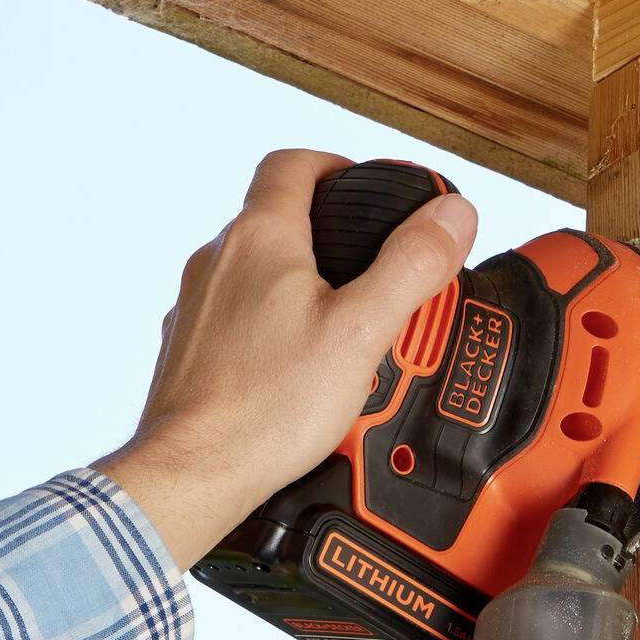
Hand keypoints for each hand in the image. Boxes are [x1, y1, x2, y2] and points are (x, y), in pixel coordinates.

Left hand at [95, 149, 477, 567]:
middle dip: (329, 238)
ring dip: (299, 287)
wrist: (192, 474)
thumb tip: (451, 215)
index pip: (292, 165)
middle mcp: (216, 262)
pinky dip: (271, 328)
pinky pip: (237, 320)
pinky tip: (299, 371)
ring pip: (255, 274)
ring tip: (345, 331)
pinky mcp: (188, 351)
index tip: (364, 188)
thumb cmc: (265, 408)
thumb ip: (410, 266)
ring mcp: (196, 307)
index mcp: (258, 239)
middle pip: (276, 220)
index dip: (334, 166)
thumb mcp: (361, 331)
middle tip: (373, 273)